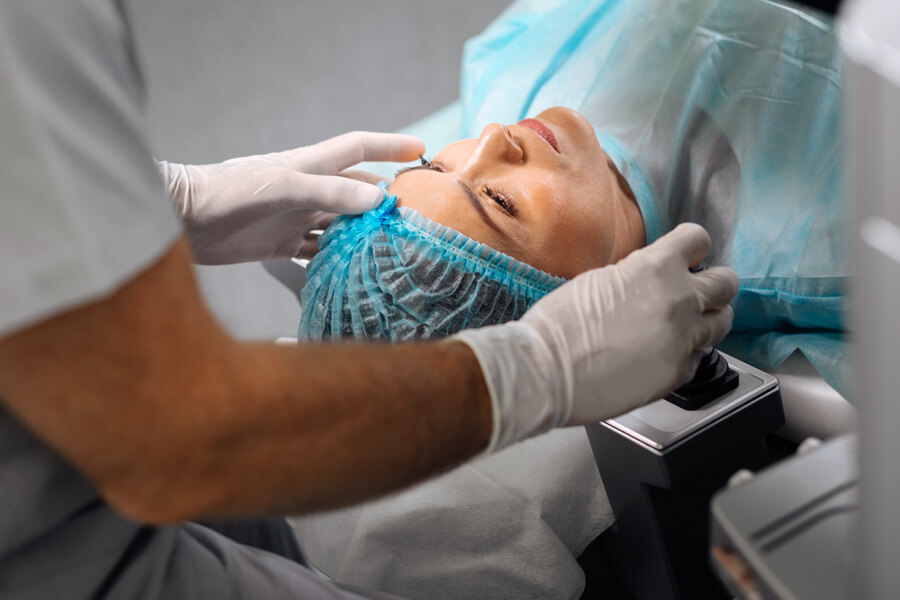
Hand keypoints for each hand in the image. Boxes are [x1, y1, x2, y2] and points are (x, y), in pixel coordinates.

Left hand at [158, 131, 424, 263]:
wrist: (182, 220)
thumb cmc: (229, 193)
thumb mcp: (284, 188)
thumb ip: (330, 192)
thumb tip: (378, 197)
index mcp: (309, 165)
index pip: (357, 148)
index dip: (389, 145)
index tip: (420, 149)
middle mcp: (307, 189)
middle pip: (355, 189)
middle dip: (384, 197)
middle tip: (414, 214)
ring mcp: (295, 217)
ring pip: (341, 223)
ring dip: (364, 231)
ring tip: (393, 246)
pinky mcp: (281, 244)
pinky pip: (319, 250)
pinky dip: (338, 258)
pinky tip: (355, 269)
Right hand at [454, 223, 738, 451]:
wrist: (547, 370)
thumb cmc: (559, 326)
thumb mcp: (599, 280)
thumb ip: (635, 277)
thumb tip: (646, 283)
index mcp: (656, 267)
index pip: (698, 240)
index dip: (692, 249)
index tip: (685, 257)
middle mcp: (680, 300)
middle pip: (726, 283)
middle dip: (711, 286)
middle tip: (693, 294)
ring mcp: (684, 339)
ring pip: (722, 322)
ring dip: (706, 321)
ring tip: (682, 327)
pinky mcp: (678, 374)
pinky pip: (697, 357)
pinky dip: (684, 355)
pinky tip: (658, 356)